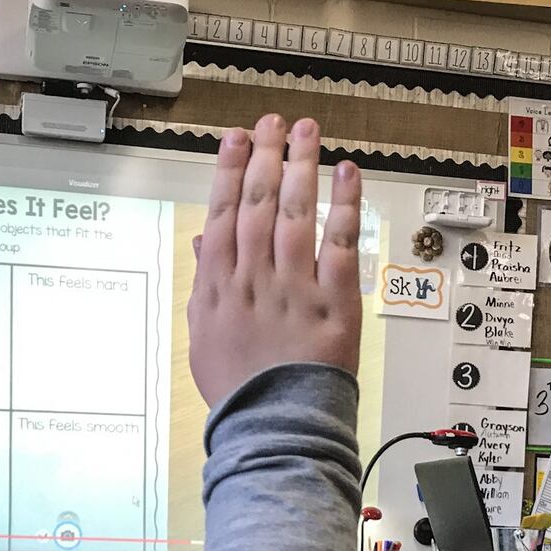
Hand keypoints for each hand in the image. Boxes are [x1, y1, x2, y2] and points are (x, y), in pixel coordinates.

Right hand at [187, 115, 362, 409]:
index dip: (229, 171)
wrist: (274, 427)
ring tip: (307, 132)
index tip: (236, 139)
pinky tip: (346, 174)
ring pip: (295, 214)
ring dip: (301, 167)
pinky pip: (340, 243)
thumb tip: (204, 240)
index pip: (222, 214)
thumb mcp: (204, 335)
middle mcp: (255, 280)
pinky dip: (343, 205)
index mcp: (219, 286)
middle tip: (273, 123)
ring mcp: (294, 288)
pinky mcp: (332, 302)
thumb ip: (204, 282)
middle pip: (258, 204)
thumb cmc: (240, 387)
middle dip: (265, 156)